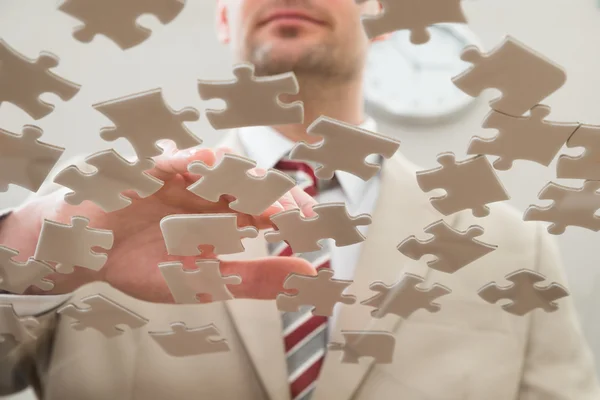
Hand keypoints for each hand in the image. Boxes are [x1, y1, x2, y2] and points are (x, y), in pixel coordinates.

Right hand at [0, 142, 316, 302]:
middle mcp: (211, 191)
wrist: (86, 252)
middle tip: (301, 216)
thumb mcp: (207, 280)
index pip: (271, 206)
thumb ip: (256, 277)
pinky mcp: (150, 168)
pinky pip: (172, 157)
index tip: (315, 231)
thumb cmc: (143, 261)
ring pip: (223, 165)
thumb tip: (308, 274)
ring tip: (267, 203)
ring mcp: (182, 176)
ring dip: (246, 180)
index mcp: (227, 214)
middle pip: (254, 181)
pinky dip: (188, 162)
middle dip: (280, 196)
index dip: (294, 215)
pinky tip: (203, 172)